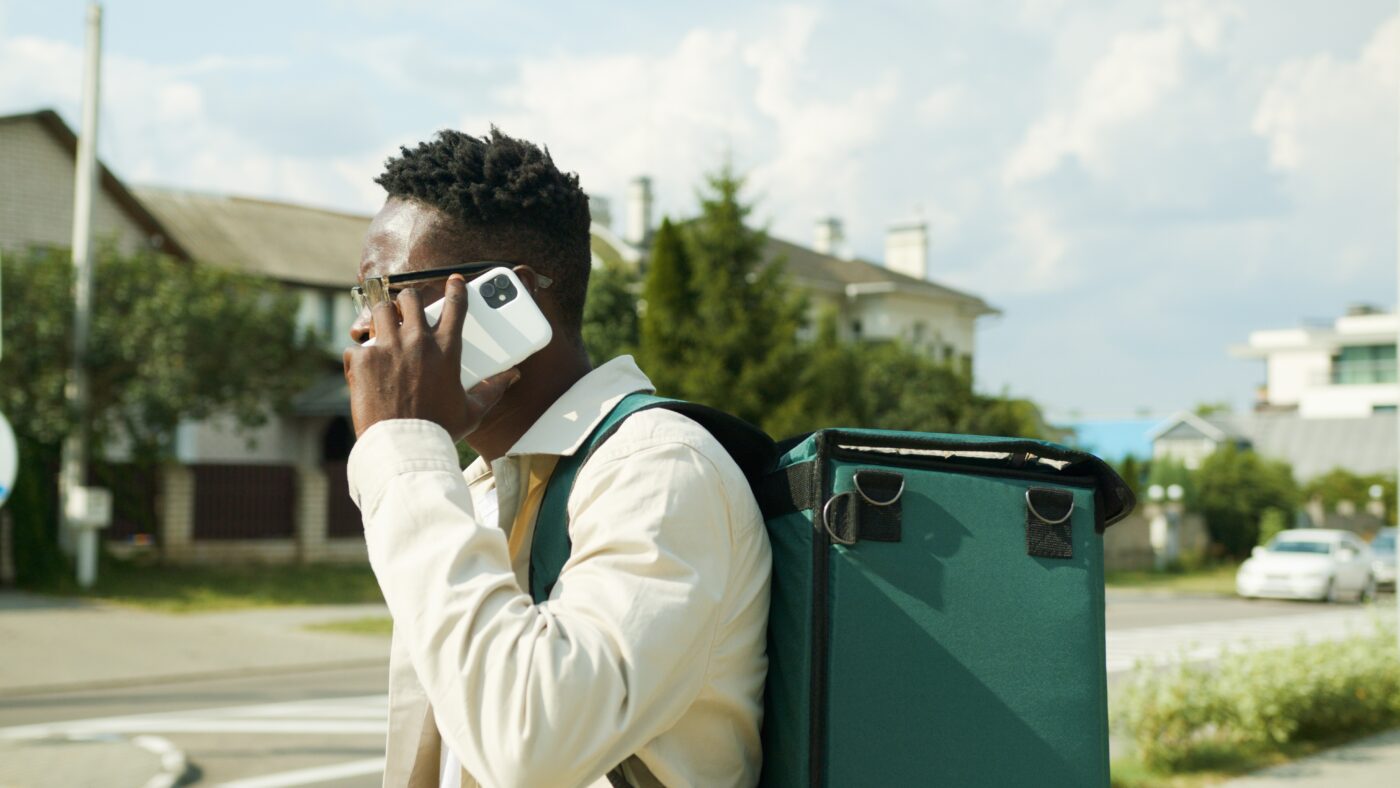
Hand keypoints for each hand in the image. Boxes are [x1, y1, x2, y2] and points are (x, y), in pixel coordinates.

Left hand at [343, 275, 519, 439]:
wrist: (404, 446)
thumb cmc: (439, 429)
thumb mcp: (472, 411)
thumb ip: (492, 390)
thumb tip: (512, 377)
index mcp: (446, 349)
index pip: (455, 306)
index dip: (456, 288)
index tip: (454, 281)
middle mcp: (417, 341)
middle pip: (410, 299)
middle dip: (407, 301)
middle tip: (405, 311)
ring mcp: (387, 347)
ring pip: (379, 311)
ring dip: (381, 318)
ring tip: (382, 329)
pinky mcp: (362, 360)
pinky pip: (357, 347)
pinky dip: (359, 357)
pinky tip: (364, 371)